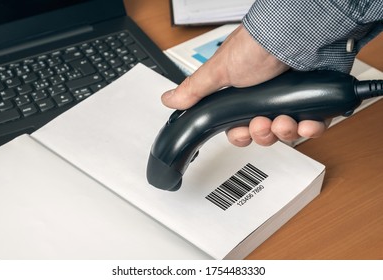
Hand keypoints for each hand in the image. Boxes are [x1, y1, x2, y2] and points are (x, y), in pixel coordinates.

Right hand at [161, 24, 327, 146]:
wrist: (296, 33)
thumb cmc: (257, 46)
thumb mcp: (219, 71)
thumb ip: (194, 90)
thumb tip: (169, 100)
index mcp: (244, 95)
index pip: (240, 127)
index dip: (242, 135)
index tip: (243, 132)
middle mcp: (267, 98)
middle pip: (264, 133)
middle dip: (263, 135)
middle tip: (263, 123)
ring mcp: (291, 99)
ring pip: (287, 132)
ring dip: (285, 131)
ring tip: (284, 119)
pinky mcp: (313, 100)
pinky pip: (314, 125)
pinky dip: (311, 129)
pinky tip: (306, 123)